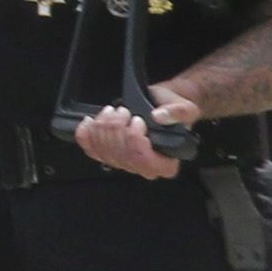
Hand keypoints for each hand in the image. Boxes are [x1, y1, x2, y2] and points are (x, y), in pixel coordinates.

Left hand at [77, 93, 200, 177]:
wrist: (161, 104)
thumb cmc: (173, 111)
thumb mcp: (185, 108)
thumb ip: (178, 113)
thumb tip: (160, 117)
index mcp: (165, 162)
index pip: (144, 163)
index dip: (135, 141)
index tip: (138, 122)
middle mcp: (144, 166)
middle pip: (121, 156)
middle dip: (117, 128)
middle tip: (123, 112)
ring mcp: (124, 161)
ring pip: (104, 152)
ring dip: (103, 127)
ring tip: (114, 112)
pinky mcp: (108, 151)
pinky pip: (90, 149)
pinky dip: (85, 134)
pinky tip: (89, 122)